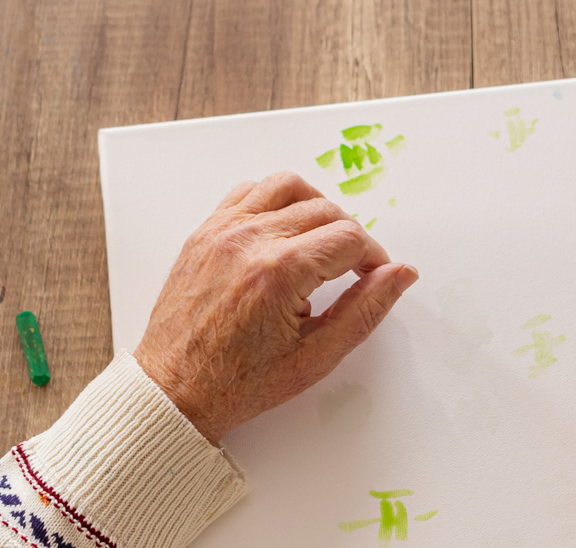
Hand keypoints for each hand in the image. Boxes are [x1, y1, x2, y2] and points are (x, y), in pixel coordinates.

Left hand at [135, 172, 417, 442]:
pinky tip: (283, 230)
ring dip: (315, 207)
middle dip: (350, 236)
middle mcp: (250, 240)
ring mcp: (223, 231)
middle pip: (325, 210)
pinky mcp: (205, 231)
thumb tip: (400, 273)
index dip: (373, 256)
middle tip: (352, 270)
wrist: (175, 390)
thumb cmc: (239, 382)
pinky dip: (274, 200)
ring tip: (321, 243)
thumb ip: (365, 310)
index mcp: (280, 272)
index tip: (374, 276)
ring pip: (288, 186)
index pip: (349, 238)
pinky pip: (248, 190)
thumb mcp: (316, 357)